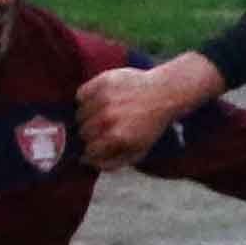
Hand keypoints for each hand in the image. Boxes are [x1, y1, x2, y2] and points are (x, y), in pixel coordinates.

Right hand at [76, 54, 217, 169]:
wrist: (165, 94)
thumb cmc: (150, 125)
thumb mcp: (138, 151)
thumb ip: (112, 162)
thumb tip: (86, 162)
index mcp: (116, 136)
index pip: (89, 149)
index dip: (94, 149)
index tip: (101, 144)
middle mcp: (108, 117)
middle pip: (82, 132)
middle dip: (91, 134)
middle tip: (104, 128)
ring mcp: (105, 98)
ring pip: (79, 114)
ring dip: (87, 116)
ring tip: (104, 113)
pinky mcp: (103, 82)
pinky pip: (81, 94)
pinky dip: (86, 99)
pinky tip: (100, 100)